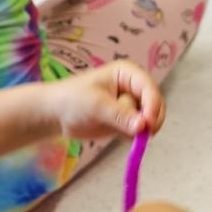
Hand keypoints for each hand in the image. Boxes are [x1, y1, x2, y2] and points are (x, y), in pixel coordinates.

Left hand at [36, 60, 163, 139]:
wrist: (56, 115)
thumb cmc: (73, 100)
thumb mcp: (96, 105)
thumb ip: (120, 115)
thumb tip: (143, 126)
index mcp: (129, 74)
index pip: (150, 88)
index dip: (152, 106)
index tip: (147, 124)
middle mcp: (134, 88)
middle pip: (155, 106)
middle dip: (149, 120)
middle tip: (140, 135)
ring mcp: (132, 106)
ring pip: (150, 121)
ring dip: (140, 130)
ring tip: (119, 131)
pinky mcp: (128, 121)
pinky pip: (140, 132)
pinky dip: (133, 137)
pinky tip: (117, 134)